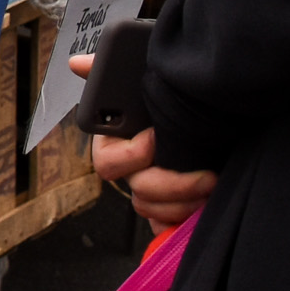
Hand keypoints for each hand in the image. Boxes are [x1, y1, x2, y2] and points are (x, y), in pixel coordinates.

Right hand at [68, 51, 216, 230]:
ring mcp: (152, 191)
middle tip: (205, 174)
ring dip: (183, 204)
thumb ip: (108, 71)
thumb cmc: (168, 96)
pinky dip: (182, 222)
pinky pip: (168, 226)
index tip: (156, 138)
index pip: (108, 161)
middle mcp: (133, 170)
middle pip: (138, 190)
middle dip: (172, 185)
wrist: (207, 110)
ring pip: (155, 211)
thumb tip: (77, 64)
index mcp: (117, 143)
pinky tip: (202, 208)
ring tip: (212, 186)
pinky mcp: (172, 208)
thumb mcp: (142, 76)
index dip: (131, 154)